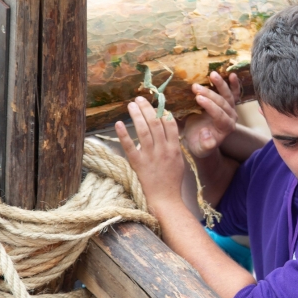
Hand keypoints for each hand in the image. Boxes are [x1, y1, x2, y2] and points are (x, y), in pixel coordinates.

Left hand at [115, 97, 183, 211]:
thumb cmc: (172, 181)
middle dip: (147, 108)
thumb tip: (166, 131)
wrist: (166, 199)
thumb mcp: (178, 160)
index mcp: (174, 148)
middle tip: (139, 98)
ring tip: (131, 105)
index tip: (156, 103)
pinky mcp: (138, 163)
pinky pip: (130, 146)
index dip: (162, 111)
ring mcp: (150, 156)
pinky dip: (124, 134)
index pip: (169, 124)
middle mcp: (163, 149)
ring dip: (137, 115)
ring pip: (143, 130)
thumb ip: (173, 145)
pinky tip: (119, 123)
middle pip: (155, 123)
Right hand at [183, 71, 239, 158]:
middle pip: (223, 103)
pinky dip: (234, 84)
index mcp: (226, 128)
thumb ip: (204, 144)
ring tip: (212, 74)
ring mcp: (231, 109)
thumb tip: (206, 135)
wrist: (202, 140)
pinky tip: (232, 74)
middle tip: (195, 87)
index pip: (220, 115)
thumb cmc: (199, 144)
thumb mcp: (200, 148)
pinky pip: (234, 93)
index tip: (198, 98)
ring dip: (221, 84)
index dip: (210, 106)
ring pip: (228, 95)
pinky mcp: (229, 103)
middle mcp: (231, 117)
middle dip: (210, 94)